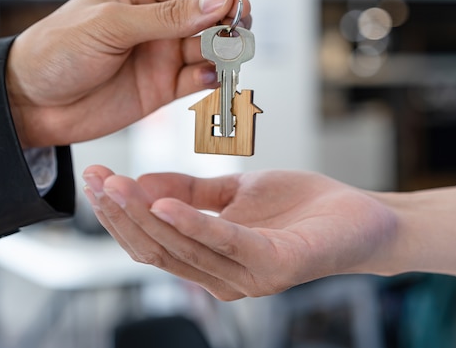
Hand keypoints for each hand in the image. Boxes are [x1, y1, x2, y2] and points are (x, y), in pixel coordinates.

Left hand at [6, 0, 250, 147]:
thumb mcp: (111, 25)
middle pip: (207, 18)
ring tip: (226, 58)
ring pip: (207, 50)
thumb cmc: (56, 51)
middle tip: (238, 34)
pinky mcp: (162, 89)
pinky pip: (196, 80)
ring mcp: (161, 57)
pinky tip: (209, 78)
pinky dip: (209, 79)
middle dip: (227, 24)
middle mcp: (156, 25)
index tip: (238, 5)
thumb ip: (167, 16)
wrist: (31, 104)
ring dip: (223, 53)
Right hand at [81, 166, 397, 300]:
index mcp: (212, 260)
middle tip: (95, 180)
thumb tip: (142, 184)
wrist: (361, 217)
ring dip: (145, 216)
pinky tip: (163, 204)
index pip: (153, 243)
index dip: (120, 215)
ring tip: (116, 186)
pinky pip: (227, 243)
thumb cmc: (300, 209)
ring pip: (184, 248)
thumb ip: (191, 193)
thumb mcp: (235, 192)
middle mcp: (224, 277)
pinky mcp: (276, 265)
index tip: (95, 178)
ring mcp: (250, 277)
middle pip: (159, 250)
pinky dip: (193, 224)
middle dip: (121, 215)